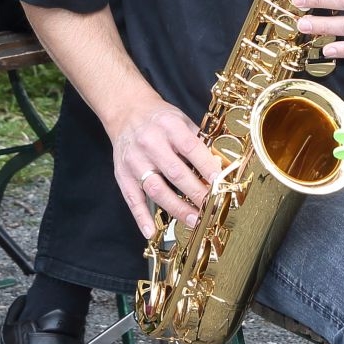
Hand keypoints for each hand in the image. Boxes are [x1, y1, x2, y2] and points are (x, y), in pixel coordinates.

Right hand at [110, 96, 221, 237]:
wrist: (126, 112)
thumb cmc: (159, 119)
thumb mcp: (182, 120)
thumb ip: (199, 141)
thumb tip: (220, 165)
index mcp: (170, 127)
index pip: (192, 148)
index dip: (207, 167)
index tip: (221, 183)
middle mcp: (151, 143)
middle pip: (175, 173)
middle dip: (196, 193)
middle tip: (212, 208)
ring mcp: (134, 161)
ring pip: (156, 189)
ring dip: (176, 208)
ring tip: (194, 220)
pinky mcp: (122, 175)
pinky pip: (132, 199)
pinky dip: (141, 217)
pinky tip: (152, 231)